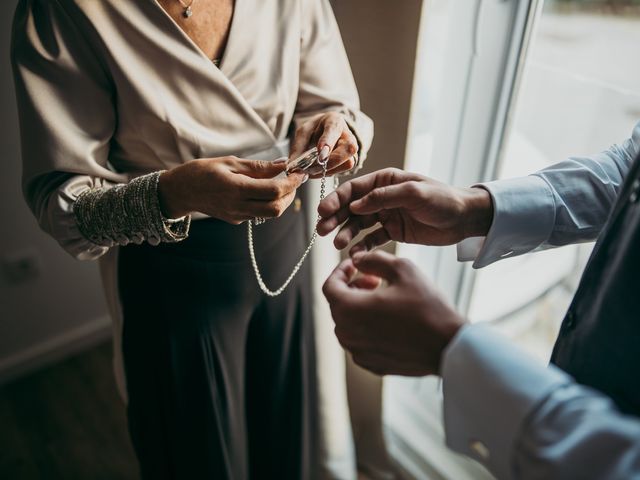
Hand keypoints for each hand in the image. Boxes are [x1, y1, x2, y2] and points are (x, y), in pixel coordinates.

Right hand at [158, 156, 305, 223]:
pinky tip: (264, 191)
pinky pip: (258, 214)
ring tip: (281, 184)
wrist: (180, 191)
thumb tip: (282, 164)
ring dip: (281, 200)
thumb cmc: (202, 171)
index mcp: (236, 189)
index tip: (299, 173)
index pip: (274, 190)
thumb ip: (258, 166)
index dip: (291, 183)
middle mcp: (238, 206)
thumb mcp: (230, 162)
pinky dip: (267, 203)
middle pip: (276, 208)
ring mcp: (237, 216)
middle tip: (293, 180)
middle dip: (290, 195)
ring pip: (269, 214)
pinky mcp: (236, 220)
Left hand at [290, 112, 358, 176]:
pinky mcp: (350, 161)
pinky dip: (328, 173)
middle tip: (310, 168)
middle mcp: (348, 135)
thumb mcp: (304, 133)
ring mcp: (351, 150)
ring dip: (328, 170)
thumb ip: (298, 146)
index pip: (334, 130)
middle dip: (329, 162)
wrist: (326, 132)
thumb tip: (292, 165)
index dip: (328, 141)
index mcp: (334, 121)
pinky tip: (317, 171)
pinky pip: (343, 171)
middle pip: (348, 149)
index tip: (320, 152)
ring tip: (311, 170)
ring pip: (347, 163)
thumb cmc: (316, 130)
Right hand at [317, 168, 492, 254]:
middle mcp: (382, 197)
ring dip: (346, 234)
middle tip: (322, 231)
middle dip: (335, 218)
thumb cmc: (443, 199)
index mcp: (385, 181)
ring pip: (359, 225)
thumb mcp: (414, 193)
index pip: (353, 189)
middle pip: (351, 208)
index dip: (336, 200)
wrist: (464, 219)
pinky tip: (355, 254)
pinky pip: (372, 240)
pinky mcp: (393, 232)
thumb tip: (356, 205)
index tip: (323, 212)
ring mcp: (386, 215)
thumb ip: (384, 198)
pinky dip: (362, 246)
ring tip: (338, 245)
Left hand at [322, 250, 465, 375]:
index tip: (355, 265)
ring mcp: (358, 352)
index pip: (329, 286)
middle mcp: (347, 334)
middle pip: (338, 304)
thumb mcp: (402, 269)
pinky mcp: (371, 364)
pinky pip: (360, 340)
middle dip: (352, 287)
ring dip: (359, 307)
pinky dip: (367, 327)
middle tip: (374, 280)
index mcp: (348, 309)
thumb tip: (358, 259)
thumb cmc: (427, 306)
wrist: (447, 345)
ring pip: (348, 323)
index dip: (341, 271)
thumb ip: (373, 259)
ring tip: (384, 299)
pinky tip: (390, 320)